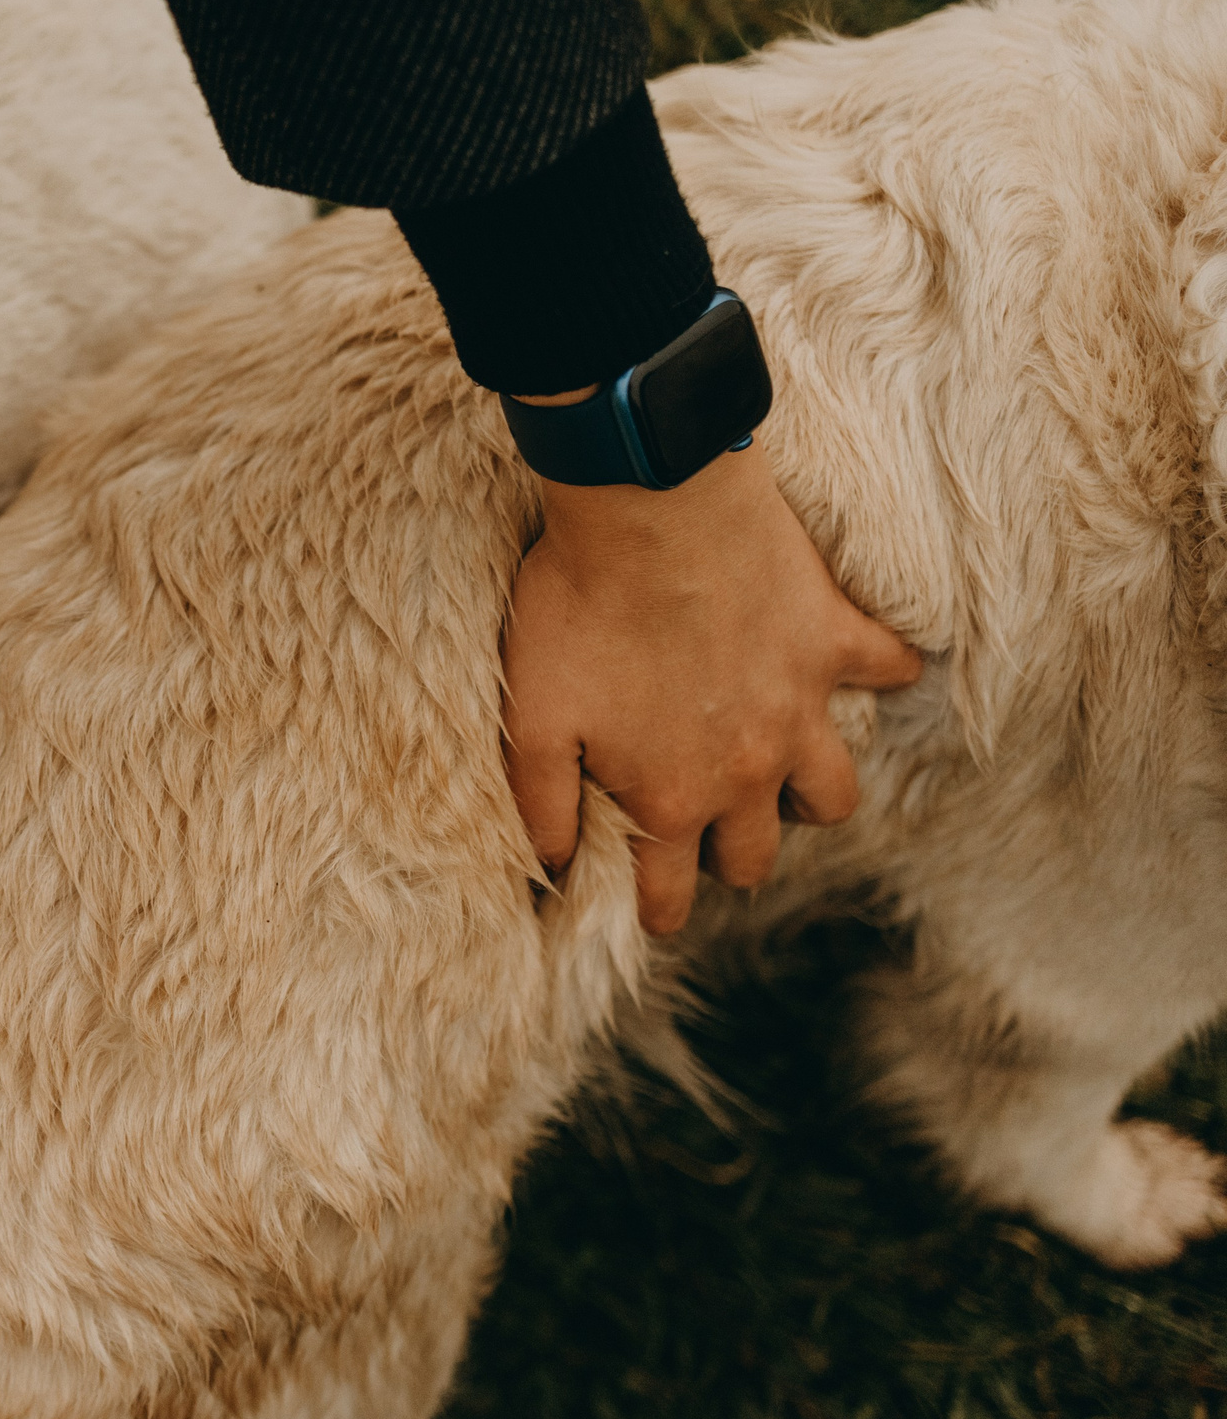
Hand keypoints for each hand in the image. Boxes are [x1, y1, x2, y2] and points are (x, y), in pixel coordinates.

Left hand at [501, 433, 921, 933]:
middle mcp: (747, 770)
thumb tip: (553, 867)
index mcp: (671, 798)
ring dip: (807, 799)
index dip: (658, 909)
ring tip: (779, 779)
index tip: (653, 910)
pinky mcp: (835, 640)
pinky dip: (885, 673)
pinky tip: (869, 667)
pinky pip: (889, 670)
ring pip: (832, 793)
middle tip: (704, 838)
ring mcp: (802, 708)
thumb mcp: (528, 720)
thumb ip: (543, 805)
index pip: (673, 892)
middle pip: (755, 854)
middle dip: (728, 860)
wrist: (646, 507)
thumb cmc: (575, 610)